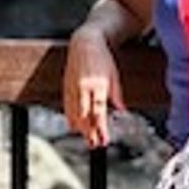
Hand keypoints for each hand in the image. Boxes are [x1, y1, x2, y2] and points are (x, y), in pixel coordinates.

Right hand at [62, 28, 124, 148]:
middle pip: (85, 116)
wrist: (85, 43)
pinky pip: (67, 106)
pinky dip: (70, 118)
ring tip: (87, 140)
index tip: (104, 140)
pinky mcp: (66, 86)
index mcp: (97, 84)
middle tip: (95, 145)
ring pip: (74, 113)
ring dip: (80, 128)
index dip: (100, 128)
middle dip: (89, 132)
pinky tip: (74, 127)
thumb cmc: (103, 59)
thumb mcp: (114, 76)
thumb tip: (122, 111)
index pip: (99, 112)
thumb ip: (116, 94)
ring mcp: (72, 87)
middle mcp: (83, 87)